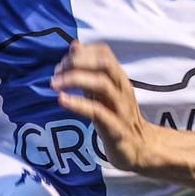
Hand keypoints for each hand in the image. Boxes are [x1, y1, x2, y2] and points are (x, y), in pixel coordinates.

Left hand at [52, 41, 158, 172]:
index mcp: (119, 79)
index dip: (81, 53)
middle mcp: (122, 89)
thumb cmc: (117, 118)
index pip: (103, 53)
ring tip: (54, 84)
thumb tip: (75, 46)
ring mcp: (121, 108)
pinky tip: (62, 100)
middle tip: (56, 73)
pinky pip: (98, 112)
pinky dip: (78, 104)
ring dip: (75, 79)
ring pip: (102, 84)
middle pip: (104, 63)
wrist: (140, 149)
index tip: (62, 64)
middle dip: (77, 62)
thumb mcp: (102, 92)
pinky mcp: (116, 128)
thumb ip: (89, 71)